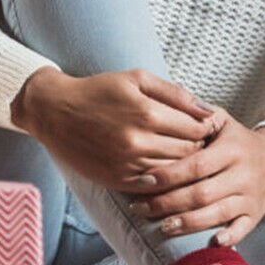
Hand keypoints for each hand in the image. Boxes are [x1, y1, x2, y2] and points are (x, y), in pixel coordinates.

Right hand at [11, 66, 215, 191]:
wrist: (55, 112)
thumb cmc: (100, 90)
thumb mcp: (138, 79)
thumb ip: (176, 94)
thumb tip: (209, 111)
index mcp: (147, 113)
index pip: (197, 129)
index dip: (206, 128)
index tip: (206, 126)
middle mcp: (138, 141)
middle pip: (189, 152)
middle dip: (198, 146)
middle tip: (197, 140)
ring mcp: (126, 164)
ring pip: (174, 171)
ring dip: (183, 164)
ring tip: (182, 152)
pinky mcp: (117, 180)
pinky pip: (154, 185)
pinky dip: (164, 178)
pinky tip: (164, 167)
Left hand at [127, 112, 264, 244]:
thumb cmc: (239, 141)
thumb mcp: (224, 121)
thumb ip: (198, 116)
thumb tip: (168, 108)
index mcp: (231, 150)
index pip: (196, 165)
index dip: (168, 175)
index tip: (142, 181)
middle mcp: (242, 174)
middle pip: (201, 193)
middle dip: (167, 203)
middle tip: (139, 207)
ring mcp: (249, 196)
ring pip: (217, 213)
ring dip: (187, 223)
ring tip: (162, 226)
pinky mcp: (255, 214)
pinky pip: (242, 229)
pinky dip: (228, 237)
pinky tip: (211, 242)